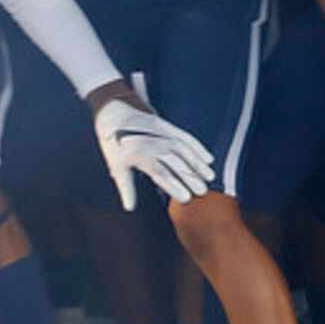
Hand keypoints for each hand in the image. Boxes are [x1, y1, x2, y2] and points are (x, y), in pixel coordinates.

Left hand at [94, 93, 214, 209]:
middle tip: (202, 192)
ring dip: (198, 164)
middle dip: (190, 178)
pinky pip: (186, 138)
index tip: (186, 198)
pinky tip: (208, 159)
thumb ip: (126, 188)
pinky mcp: (168, 127)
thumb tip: (130, 208)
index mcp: (140, 155)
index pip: (161, 173)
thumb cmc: (115, 147)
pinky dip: (198, 147)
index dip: (174, 186)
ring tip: (209, 177)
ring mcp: (163, 134)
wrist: (115, 115)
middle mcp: (154, 143)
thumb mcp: (116, 167)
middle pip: (176, 163)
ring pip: (184, 150)